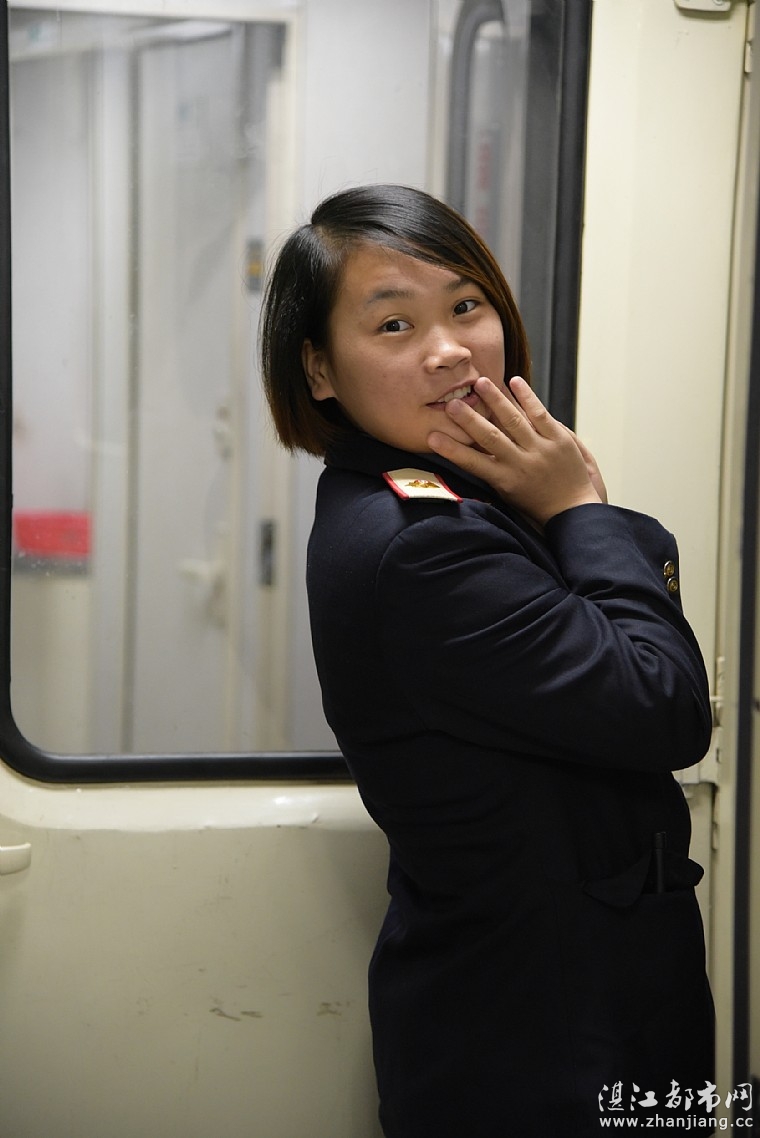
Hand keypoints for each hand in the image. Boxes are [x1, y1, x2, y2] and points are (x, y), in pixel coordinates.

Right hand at [427, 376, 604, 525]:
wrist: (575, 512)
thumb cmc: (537, 504)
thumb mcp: (509, 494)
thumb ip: (491, 472)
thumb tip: (468, 451)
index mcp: (505, 480)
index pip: (472, 463)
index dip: (451, 450)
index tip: (432, 437)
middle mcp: (521, 464)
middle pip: (490, 437)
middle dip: (469, 420)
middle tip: (451, 404)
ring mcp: (541, 450)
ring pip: (514, 421)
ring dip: (496, 400)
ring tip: (479, 382)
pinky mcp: (560, 440)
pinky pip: (540, 415)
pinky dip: (526, 397)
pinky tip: (514, 381)